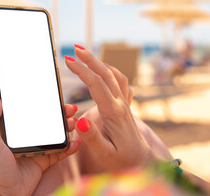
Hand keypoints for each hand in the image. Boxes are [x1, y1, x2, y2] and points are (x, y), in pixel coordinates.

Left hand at [0, 93, 80, 195]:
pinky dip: (70, 147)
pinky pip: (60, 152)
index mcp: (13, 130)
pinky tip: (76, 143)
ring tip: (74, 123)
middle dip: (59, 114)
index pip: (30, 112)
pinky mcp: (43, 162)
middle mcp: (26, 137)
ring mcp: (36, 149)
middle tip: (70, 109)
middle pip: (46, 121)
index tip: (54, 96)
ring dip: (67, 128)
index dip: (43, 103)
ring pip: (55, 135)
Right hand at [65, 44, 170, 171]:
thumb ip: (92, 138)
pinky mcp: (125, 106)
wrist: (142, 161)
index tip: (68, 61)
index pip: (97, 85)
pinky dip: (111, 72)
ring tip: (86, 55)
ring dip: (100, 63)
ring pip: (114, 76)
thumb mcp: (105, 153)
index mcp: (114, 113)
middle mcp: (121, 104)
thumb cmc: (122, 160)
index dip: (82, 71)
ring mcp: (124, 103)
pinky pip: (121, 83)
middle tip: (75, 49)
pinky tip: (104, 70)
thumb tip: (80, 121)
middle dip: (90, 59)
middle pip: (106, 74)